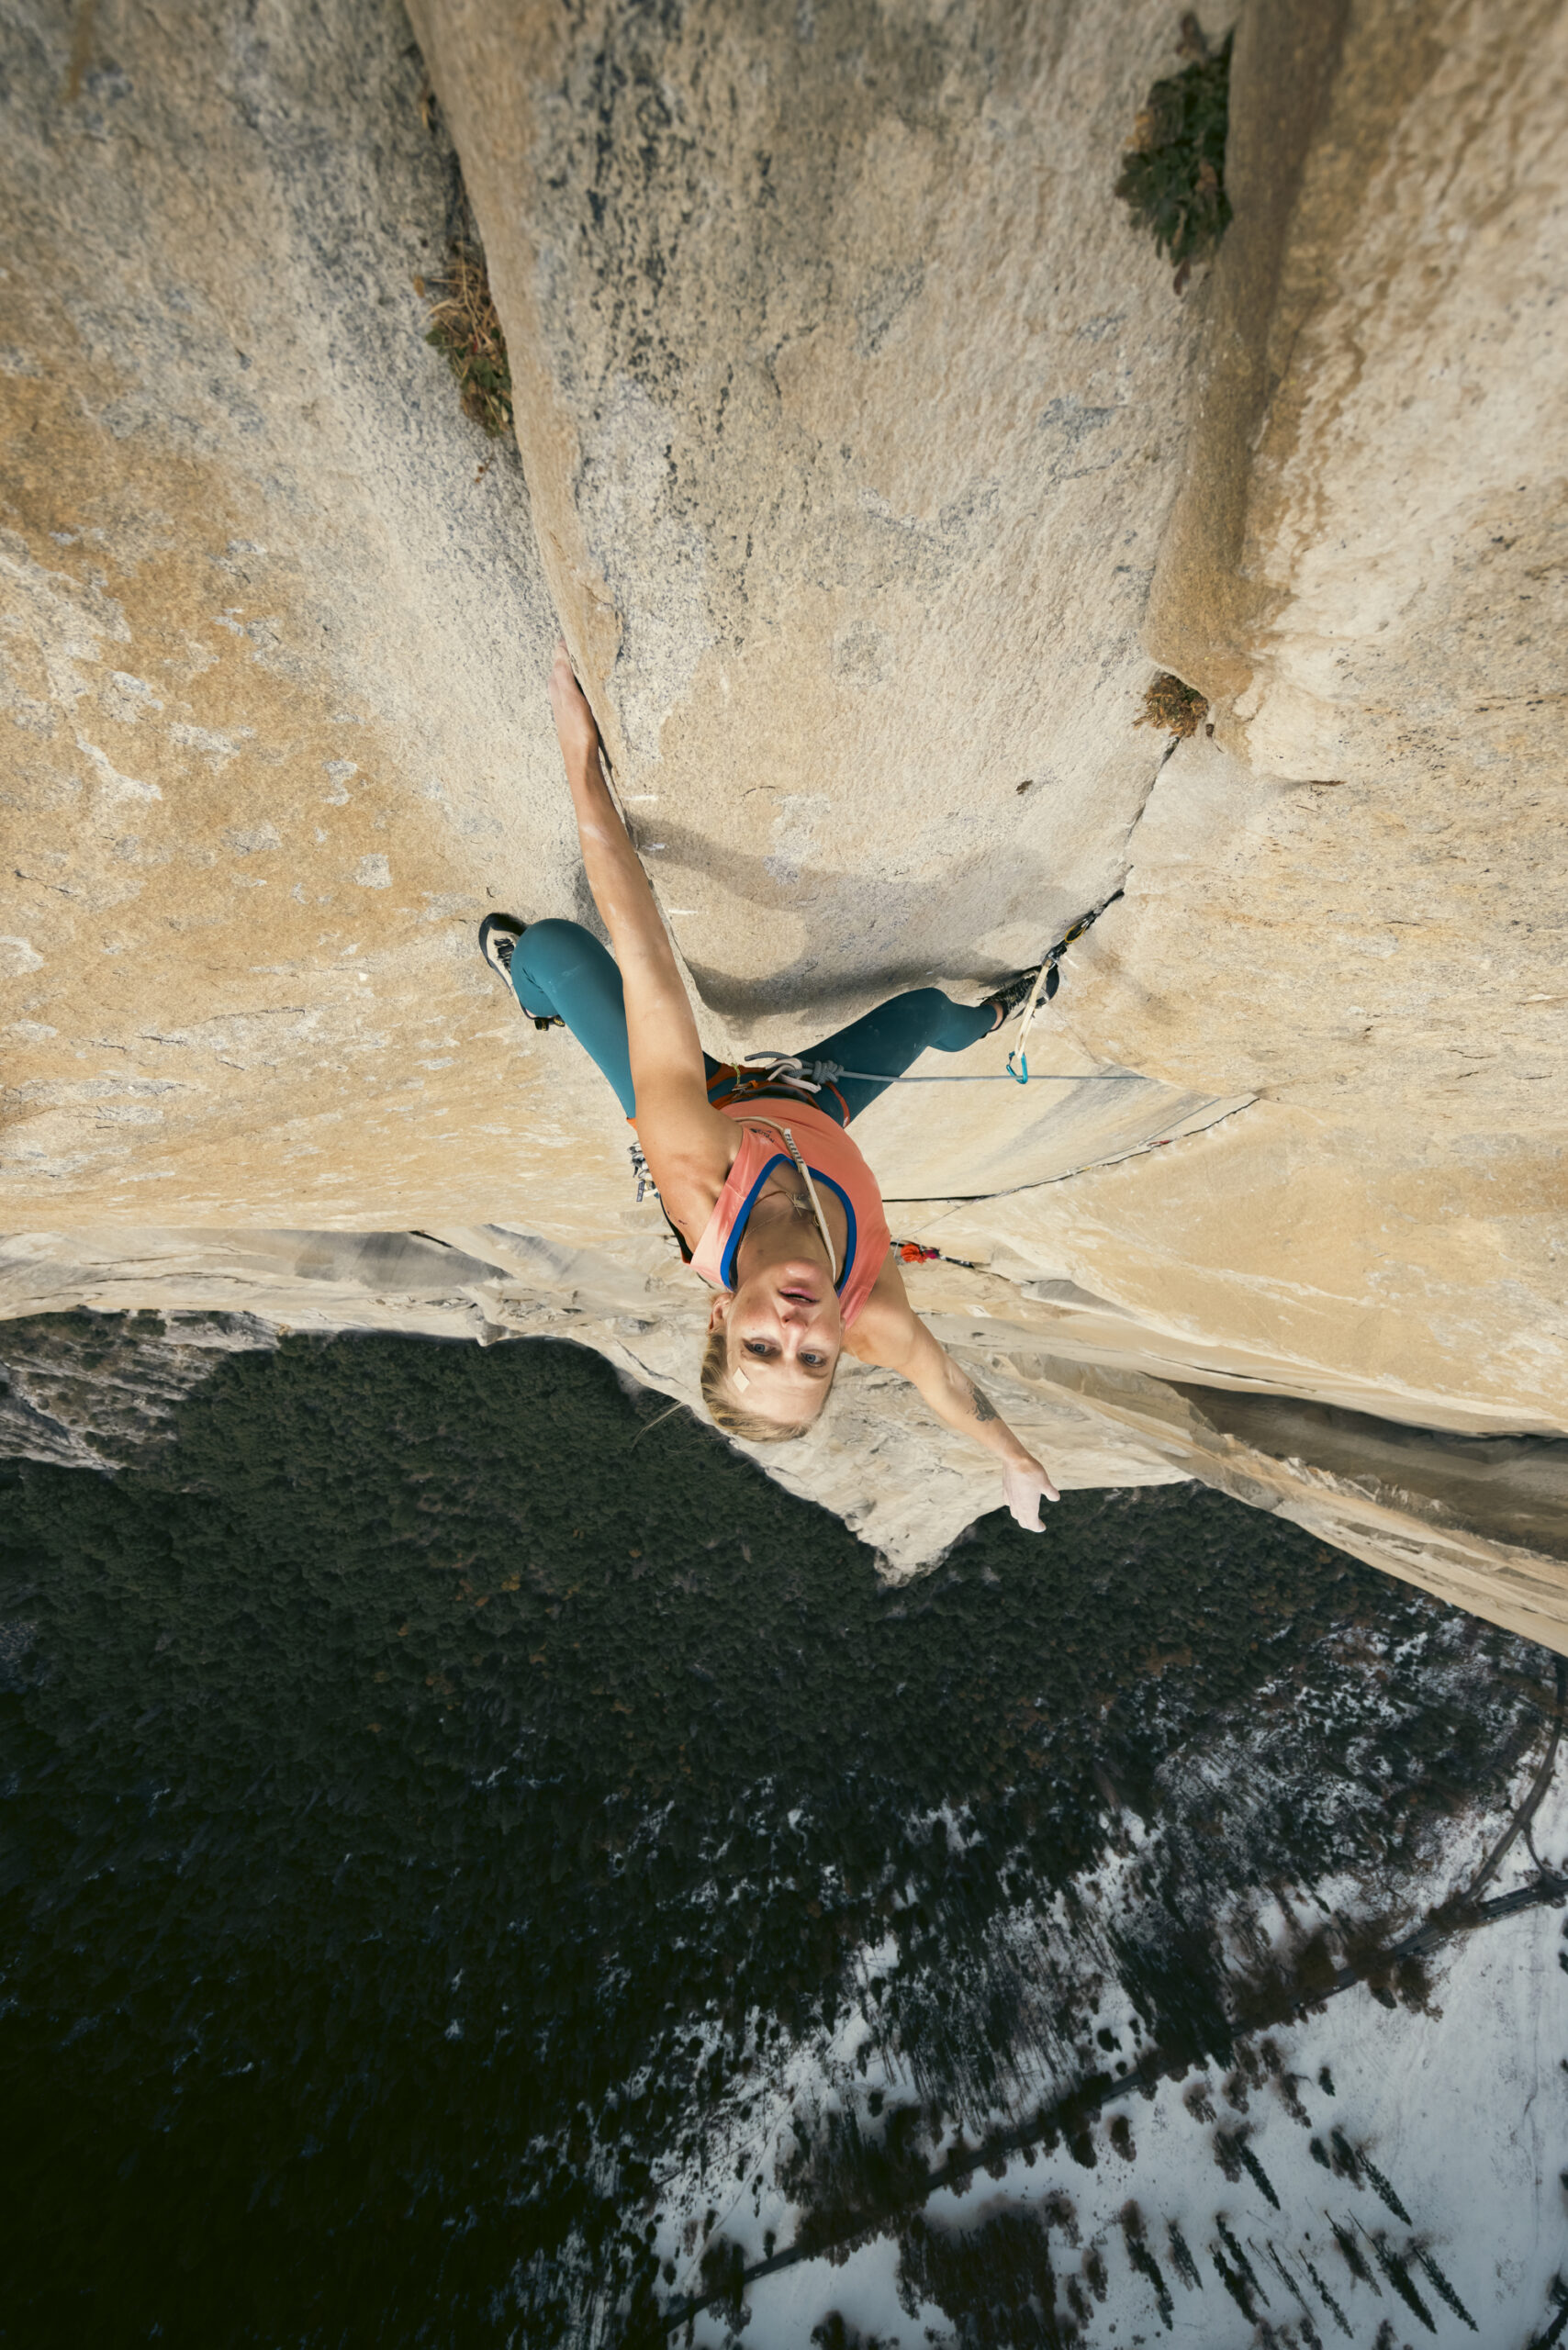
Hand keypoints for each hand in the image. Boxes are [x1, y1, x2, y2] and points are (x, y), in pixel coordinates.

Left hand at [547, 637, 602, 769]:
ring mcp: (568, 699)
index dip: (570, 640)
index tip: (583, 629)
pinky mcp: (578, 708)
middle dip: (577, 649)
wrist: (582, 759)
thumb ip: (564, 674)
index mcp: (556, 684)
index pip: (560, 653)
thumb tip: (561, 647)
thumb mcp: (571, 699)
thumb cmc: (577, 731)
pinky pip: (581, 685)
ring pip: (574, 673)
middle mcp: (559, 690)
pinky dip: (587, 677)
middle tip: (593, 637)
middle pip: (567, 661)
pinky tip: (597, 677)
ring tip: (596, 651)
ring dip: (583, 663)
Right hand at [1002, 1454, 1059, 1531]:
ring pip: (1015, 1514)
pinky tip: (1017, 1501)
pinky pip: (1009, 1503)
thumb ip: (1051, 1493)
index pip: (1032, 1524)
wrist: (1015, 1460)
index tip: (1042, 1527)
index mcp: (1029, 1508)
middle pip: (1023, 1522)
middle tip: (1036, 1524)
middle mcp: (1018, 1506)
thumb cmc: (1032, 1473)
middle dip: (1030, 1524)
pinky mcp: (1006, 1491)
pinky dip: (1014, 1506)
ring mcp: (1010, 1499)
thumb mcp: (1046, 1484)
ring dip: (1021, 1517)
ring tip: (1027, 1514)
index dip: (1038, 1527)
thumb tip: (1056, 1498)